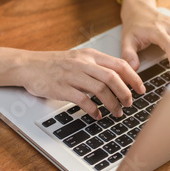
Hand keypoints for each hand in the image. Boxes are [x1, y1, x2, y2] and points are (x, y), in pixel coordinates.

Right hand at [18, 48, 144, 119]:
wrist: (28, 65)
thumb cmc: (54, 64)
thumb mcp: (78, 58)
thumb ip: (97, 66)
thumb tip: (119, 79)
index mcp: (89, 55)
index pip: (119, 64)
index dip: (134, 78)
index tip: (141, 89)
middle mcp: (83, 63)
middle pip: (113, 77)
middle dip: (126, 93)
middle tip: (130, 103)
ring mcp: (72, 75)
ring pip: (101, 90)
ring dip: (113, 104)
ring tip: (117, 112)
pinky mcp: (62, 88)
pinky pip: (83, 100)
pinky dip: (94, 110)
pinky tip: (98, 115)